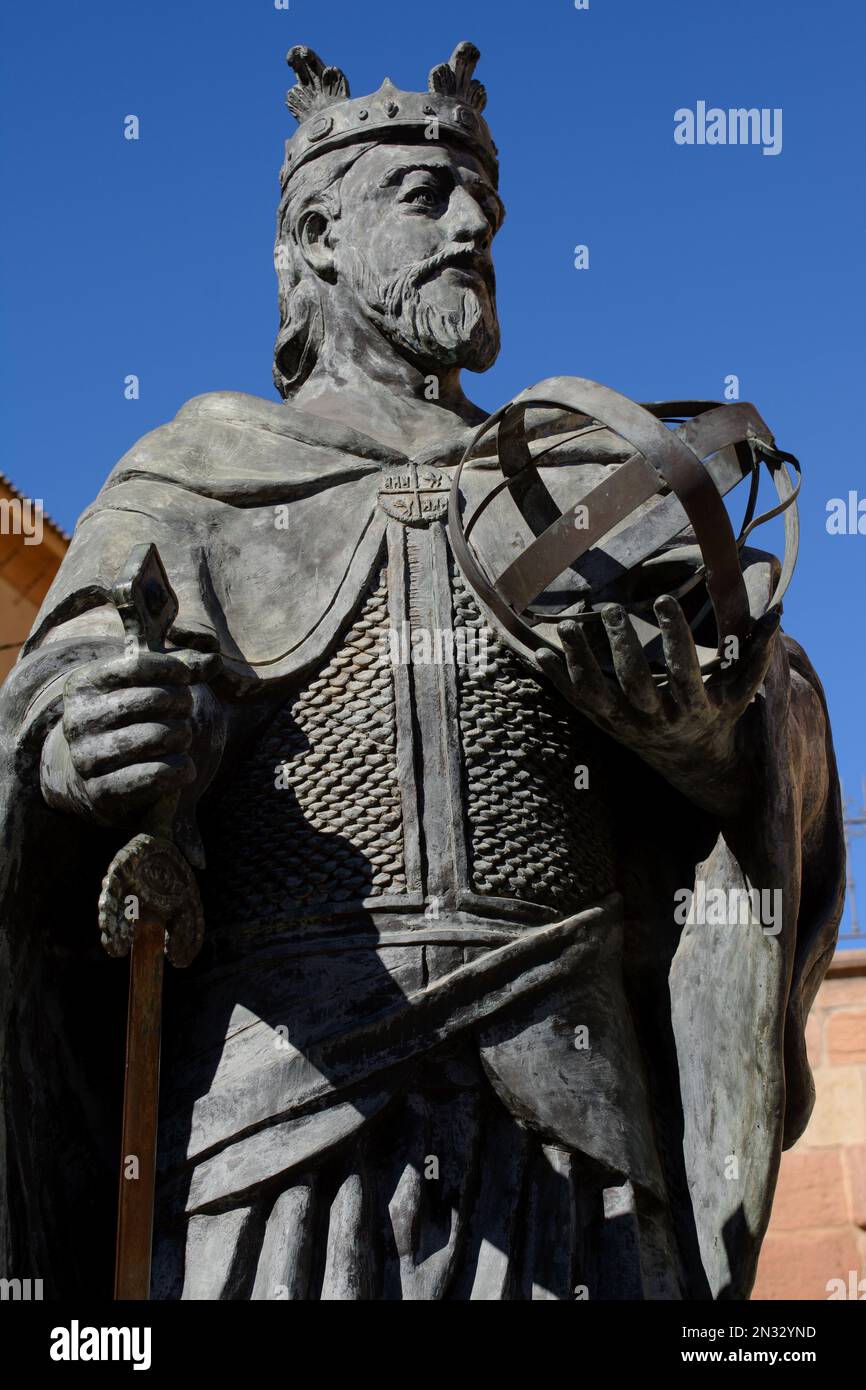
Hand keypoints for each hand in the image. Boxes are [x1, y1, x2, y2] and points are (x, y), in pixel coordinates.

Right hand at [48, 648, 220, 826]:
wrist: (99, 774)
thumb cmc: (130, 720)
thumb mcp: (145, 685)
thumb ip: (180, 669)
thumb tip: (214, 660)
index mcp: (83, 685)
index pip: (136, 666)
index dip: (172, 669)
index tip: (185, 677)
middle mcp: (78, 720)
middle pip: (153, 699)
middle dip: (181, 703)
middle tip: (184, 711)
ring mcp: (87, 758)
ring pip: (158, 736)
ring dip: (182, 737)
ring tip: (180, 739)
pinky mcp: (101, 791)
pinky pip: (156, 775)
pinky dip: (181, 769)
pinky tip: (184, 767)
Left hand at [535, 596, 779, 814]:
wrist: (694, 764)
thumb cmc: (719, 715)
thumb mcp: (742, 691)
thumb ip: (756, 654)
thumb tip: (778, 613)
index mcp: (692, 709)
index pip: (683, 673)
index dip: (674, 638)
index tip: (666, 600)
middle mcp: (656, 720)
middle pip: (635, 684)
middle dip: (622, 647)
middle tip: (612, 610)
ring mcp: (626, 725)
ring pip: (596, 696)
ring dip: (578, 662)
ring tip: (566, 627)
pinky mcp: (604, 725)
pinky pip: (576, 702)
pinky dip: (557, 678)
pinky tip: (540, 652)